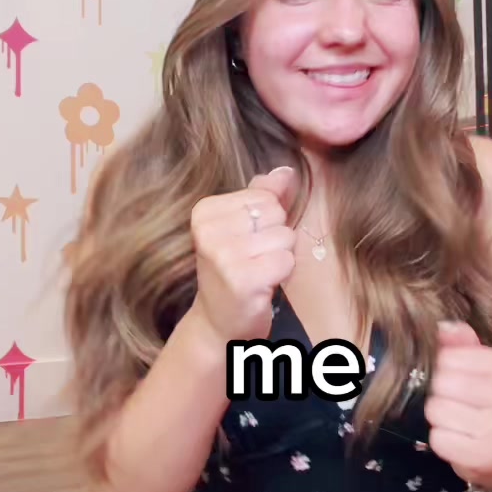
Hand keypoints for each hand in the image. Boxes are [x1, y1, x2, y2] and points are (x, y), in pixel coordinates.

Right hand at [190, 166, 297, 346]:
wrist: (218, 321)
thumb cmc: (234, 269)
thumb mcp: (242, 227)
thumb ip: (263, 195)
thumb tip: (286, 171)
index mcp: (205, 211)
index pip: (264, 196)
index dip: (267, 220)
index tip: (246, 242)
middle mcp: (208, 230)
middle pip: (275, 213)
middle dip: (275, 237)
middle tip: (254, 259)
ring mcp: (223, 256)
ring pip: (284, 237)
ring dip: (280, 257)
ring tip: (258, 271)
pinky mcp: (242, 280)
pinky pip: (285, 261)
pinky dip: (282, 274)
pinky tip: (263, 284)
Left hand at [425, 321, 491, 490]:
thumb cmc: (491, 404)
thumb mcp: (483, 369)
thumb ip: (463, 344)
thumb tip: (442, 327)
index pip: (448, 357)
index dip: (442, 368)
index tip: (456, 378)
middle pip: (440, 383)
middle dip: (440, 393)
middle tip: (455, 402)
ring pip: (436, 410)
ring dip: (439, 417)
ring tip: (457, 420)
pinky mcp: (484, 456)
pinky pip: (439, 439)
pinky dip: (442, 440)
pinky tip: (458, 439)